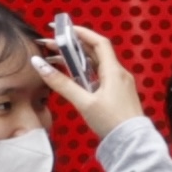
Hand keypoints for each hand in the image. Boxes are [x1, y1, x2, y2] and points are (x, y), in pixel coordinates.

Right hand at [35, 22, 147, 137]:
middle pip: (95, 52)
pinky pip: (98, 75)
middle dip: (72, 45)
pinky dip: (83, 71)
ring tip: (53, 57)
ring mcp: (118, 83)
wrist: (132, 143)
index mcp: (114, 71)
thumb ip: (62, 83)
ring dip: (76, 59)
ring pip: (95, 64)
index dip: (81, 33)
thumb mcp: (84, 102)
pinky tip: (69, 74)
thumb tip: (40, 65)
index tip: (62, 28)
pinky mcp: (116, 93)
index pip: (99, 43)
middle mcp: (118, 74)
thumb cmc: (111, 122)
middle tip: (49, 43)